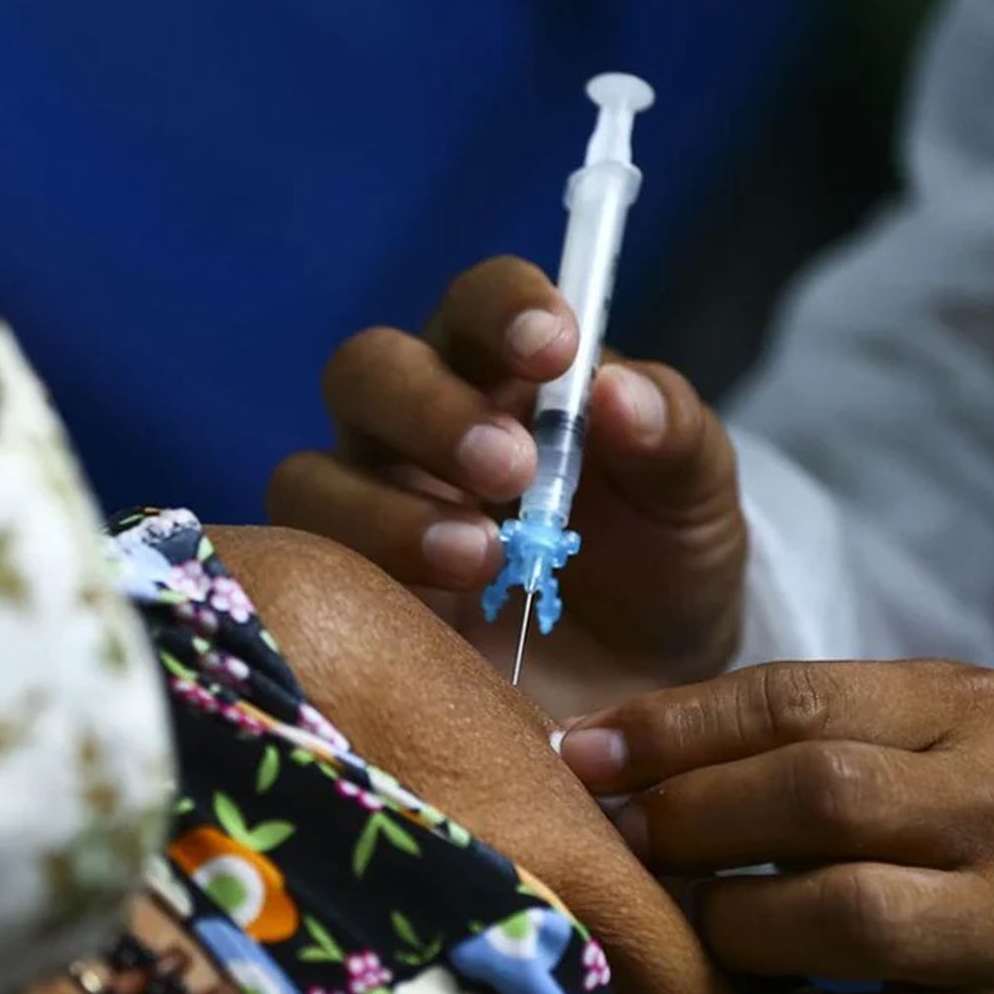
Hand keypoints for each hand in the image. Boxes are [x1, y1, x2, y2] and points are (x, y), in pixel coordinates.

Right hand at [268, 257, 745, 713]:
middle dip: (431, 408)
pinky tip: (429, 617)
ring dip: (388, 511)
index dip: (504, 308)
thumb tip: (614, 389)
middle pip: (368, 371)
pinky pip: (299, 575)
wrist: (640, 690)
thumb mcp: (694, 498)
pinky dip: (353, 585)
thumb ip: (670, 434)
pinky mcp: (341, 597)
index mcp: (500, 371)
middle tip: (510, 468)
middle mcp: (412, 426)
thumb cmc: (659, 565)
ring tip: (478, 559)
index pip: (477, 303)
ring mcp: (363, 510)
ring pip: (311, 477)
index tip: (555, 346)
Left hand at [560, 660, 993, 993]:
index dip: (673, 728)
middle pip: (816, 794)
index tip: (582, 753)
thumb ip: (785, 743)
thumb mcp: (911, 759)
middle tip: (626, 843)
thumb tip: (601, 750)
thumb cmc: (971, 852)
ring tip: (713, 930)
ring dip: (738, 926)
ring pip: (836, 913)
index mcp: (972, 715)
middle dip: (692, 818)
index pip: (797, 699)